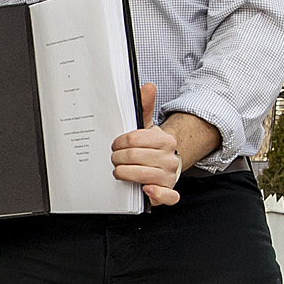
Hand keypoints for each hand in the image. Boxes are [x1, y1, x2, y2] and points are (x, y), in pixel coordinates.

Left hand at [112, 82, 184, 204]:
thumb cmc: (150, 147)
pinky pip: (167, 196)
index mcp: (165, 140)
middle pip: (135, 157)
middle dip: (118, 159)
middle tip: (114, 159)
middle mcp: (170, 158)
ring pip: (144, 176)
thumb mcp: (145, 127)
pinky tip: (145, 189)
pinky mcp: (169, 191)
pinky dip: (156, 194)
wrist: (162, 164)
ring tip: (120, 171)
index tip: (115, 145)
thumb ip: (144, 107)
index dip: (119, 143)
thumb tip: (147, 86)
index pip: (134, 139)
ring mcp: (169, 176)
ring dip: (125, 174)